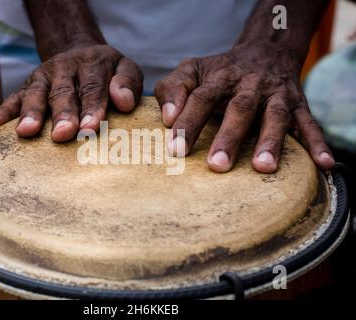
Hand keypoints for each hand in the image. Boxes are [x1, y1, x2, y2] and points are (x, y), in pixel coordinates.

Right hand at [0, 45, 142, 141]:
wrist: (80, 51)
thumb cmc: (107, 71)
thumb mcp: (125, 68)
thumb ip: (127, 82)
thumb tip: (125, 102)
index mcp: (92, 64)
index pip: (93, 87)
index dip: (92, 108)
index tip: (90, 128)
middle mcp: (65, 68)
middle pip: (63, 92)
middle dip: (63, 114)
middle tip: (63, 135)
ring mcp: (44, 77)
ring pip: (36, 94)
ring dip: (31, 113)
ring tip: (26, 132)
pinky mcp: (28, 85)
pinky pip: (13, 97)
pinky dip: (1, 112)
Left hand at [155, 44, 333, 172]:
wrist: (263, 52)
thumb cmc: (219, 72)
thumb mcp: (192, 70)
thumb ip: (174, 89)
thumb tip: (166, 117)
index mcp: (219, 77)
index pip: (201, 98)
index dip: (188, 122)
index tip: (176, 150)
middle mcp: (249, 85)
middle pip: (239, 108)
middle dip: (229, 137)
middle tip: (217, 166)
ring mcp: (276, 94)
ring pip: (276, 116)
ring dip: (271, 141)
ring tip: (263, 167)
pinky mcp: (299, 103)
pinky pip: (310, 123)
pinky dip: (317, 143)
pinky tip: (322, 163)